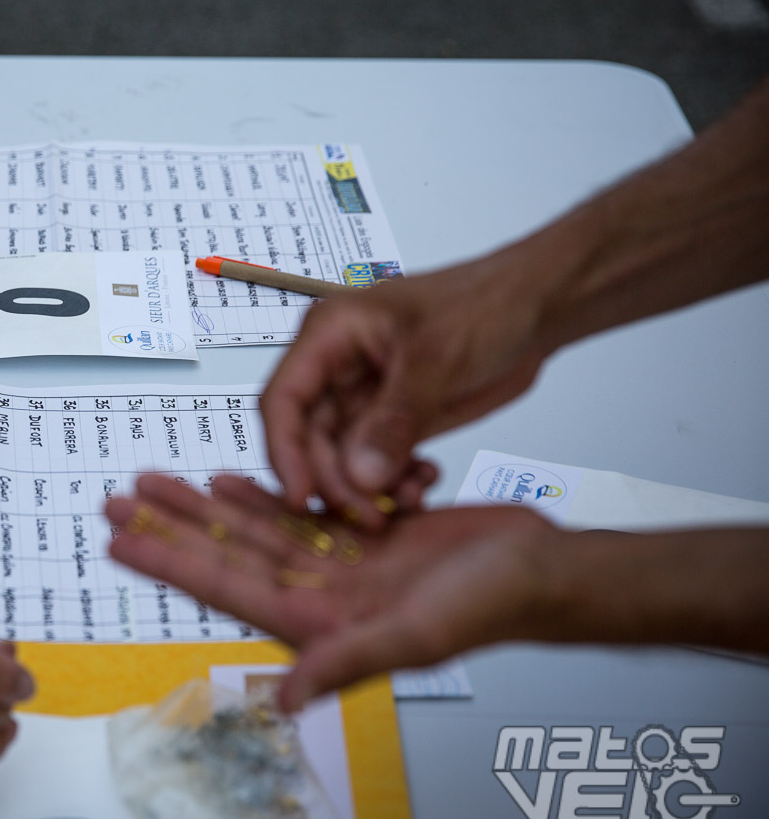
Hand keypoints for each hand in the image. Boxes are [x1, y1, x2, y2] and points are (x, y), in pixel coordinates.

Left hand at [105, 473, 555, 711]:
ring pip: (253, 527)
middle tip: (116, 500)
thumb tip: (285, 701)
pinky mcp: (364, 535)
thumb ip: (345, 662)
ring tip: (156, 481)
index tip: (120, 541)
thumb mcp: (415, 635)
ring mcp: (340, 562)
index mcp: (321, 619)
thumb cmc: (494, 607)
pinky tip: (229, 481)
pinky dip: (261, 496)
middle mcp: (320, 592)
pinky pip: (298, 513)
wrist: (545, 571)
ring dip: (203, 505)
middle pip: (224, 551)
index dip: (169, 562)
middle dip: (168, 525)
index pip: (224, 586)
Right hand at [263, 254, 551, 524]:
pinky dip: (393, 484)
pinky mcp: (391, 422)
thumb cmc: (484, 303)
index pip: (283, 400)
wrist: (535, 307)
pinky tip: (422, 484)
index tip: (304, 498)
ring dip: (366, 489)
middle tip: (368, 515)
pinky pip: (374, 465)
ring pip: (341, 460)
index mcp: (329, 335)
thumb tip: (359, 475)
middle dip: (335, 481)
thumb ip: (395, 420)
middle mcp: (336, 369)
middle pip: (309, 440)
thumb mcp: (436, 357)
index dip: (285, 452)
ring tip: (405, 502)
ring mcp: (364, 398)